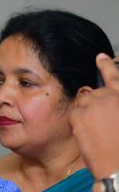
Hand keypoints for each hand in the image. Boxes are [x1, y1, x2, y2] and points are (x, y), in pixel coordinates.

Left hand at [71, 54, 118, 178]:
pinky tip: (89, 134)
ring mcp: (91, 104)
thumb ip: (115, 107)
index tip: (100, 57)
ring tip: (96, 130)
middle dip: (97, 104)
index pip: (113, 74)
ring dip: (87, 112)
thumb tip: (112, 109)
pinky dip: (80, 121)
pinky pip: (76, 114)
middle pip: (96, 92)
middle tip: (101, 121)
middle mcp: (107, 95)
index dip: (106, 65)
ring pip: (84, 102)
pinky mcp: (78, 115)